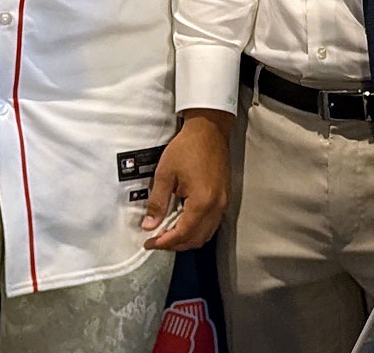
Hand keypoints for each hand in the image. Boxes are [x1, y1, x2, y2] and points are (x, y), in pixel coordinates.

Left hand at [142, 109, 233, 250]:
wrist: (209, 129)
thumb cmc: (187, 148)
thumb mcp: (165, 173)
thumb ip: (157, 202)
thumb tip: (149, 225)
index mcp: (202, 202)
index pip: (182, 233)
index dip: (164, 242)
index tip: (149, 243)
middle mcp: (216, 207)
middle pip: (196, 239)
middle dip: (175, 244)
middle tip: (156, 240)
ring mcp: (223, 203)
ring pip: (206, 234)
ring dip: (186, 239)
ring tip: (168, 233)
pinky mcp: (224, 198)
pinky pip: (211, 223)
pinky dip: (197, 229)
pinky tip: (183, 222)